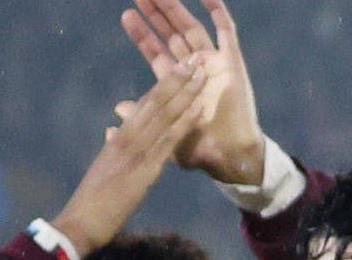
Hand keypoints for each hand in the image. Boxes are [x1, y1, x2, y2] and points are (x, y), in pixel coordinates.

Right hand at [48, 51, 217, 254]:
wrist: (80, 224)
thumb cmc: (92, 204)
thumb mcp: (105, 171)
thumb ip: (114, 152)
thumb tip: (113, 135)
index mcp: (117, 139)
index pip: (143, 107)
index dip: (163, 86)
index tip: (179, 69)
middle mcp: (126, 138)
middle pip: (155, 102)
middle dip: (176, 79)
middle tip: (196, 58)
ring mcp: (135, 152)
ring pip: (163, 115)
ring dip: (185, 92)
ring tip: (202, 72)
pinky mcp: (143, 169)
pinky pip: (168, 141)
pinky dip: (184, 122)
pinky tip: (199, 108)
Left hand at [121, 0, 267, 187]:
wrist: (229, 154)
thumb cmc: (198, 148)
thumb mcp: (162, 131)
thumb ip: (142, 116)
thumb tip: (118, 109)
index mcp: (178, 83)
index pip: (157, 52)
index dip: (142, 35)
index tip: (127, 16)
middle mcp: (195, 70)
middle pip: (172, 34)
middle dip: (155, 15)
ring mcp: (215, 64)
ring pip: (192, 28)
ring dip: (175, 9)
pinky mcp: (233, 62)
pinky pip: (226, 31)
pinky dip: (217, 11)